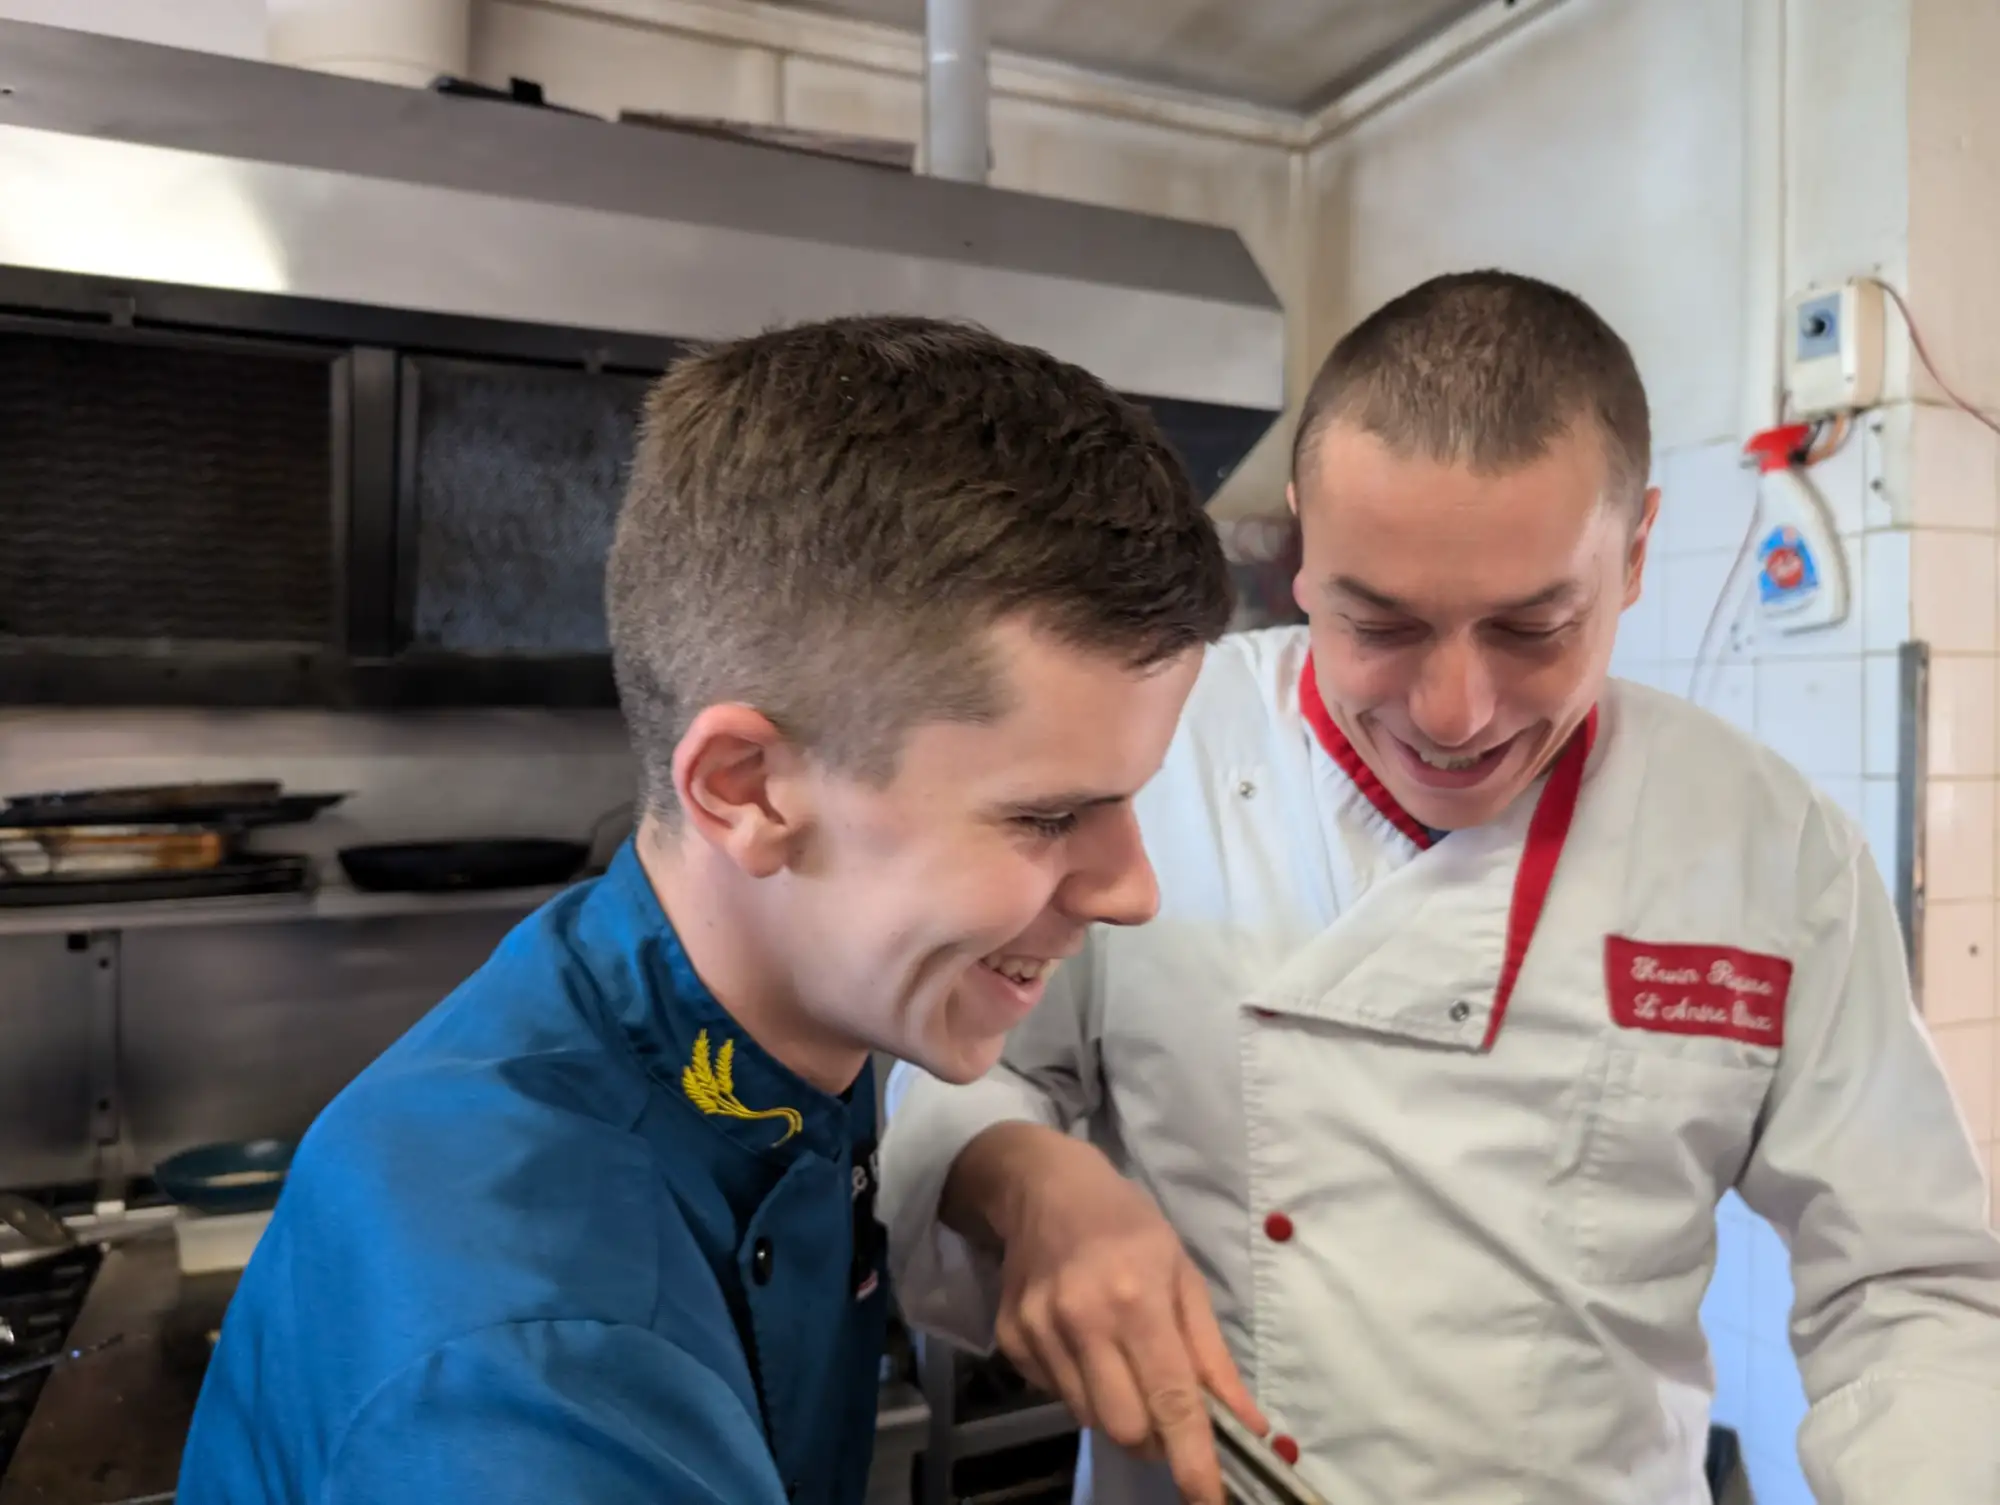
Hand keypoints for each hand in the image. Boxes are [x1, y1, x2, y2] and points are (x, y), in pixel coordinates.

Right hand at [948, 1124, 1265, 1504]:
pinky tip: (1084, 1345)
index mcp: (1136, 1299)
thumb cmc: (1128, 1226)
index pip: (1170, 1398)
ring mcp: (1039, 1333)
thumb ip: (1213, 1357)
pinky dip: (1081, 1389)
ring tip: (1122, 1363)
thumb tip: (1249, 1426)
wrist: (1043, 1187)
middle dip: (1153, 1439)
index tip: (1208, 1498)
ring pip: (1088, 1418)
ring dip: (1117, 1412)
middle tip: (1166, 1415)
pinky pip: (1055, 1396)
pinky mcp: (1010, 1341)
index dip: (1191, 1458)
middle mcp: (1082, 1321)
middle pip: (1123, 1427)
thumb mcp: (1184, 1276)